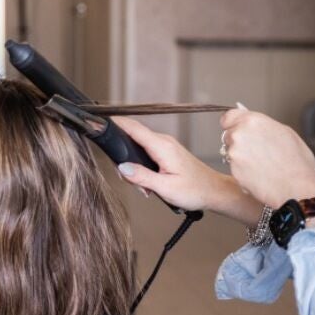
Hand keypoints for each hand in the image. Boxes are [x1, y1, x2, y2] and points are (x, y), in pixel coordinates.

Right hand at [113, 117, 263, 225]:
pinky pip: (147, 153)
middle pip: (132, 138)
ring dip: (135, 167)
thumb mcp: (165, 188)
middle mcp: (163, 142)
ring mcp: (165, 146)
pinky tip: (150, 184)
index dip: (116, 123)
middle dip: (124, 158)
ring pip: (139, 148)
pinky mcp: (167, 152)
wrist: (214, 192)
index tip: (101, 123)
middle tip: (130, 181)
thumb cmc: (195, 190)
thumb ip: (142, 177)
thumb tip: (122, 167)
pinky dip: (143, 168)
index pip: (134, 128)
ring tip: (145, 188)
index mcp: (162, 146)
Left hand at [220, 108, 314, 208]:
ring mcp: (234, 154)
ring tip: (263, 165)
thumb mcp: (285, 132)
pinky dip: (243, 172)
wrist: (297, 188)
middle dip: (238, 142)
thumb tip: (247, 115)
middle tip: (258, 151)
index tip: (238, 129)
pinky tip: (260, 175)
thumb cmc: (297, 161)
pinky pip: (235, 169)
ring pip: (230, 153)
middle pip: (228, 135)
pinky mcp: (233, 172)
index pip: (228, 117)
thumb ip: (262, 123)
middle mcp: (239, 135)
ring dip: (241, 157)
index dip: (233, 124)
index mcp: (252, 121)